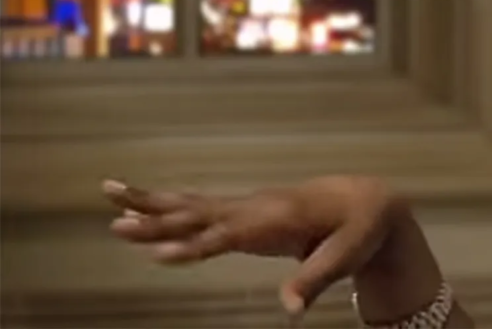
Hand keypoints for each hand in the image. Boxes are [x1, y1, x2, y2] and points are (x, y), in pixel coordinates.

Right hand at [102, 176, 401, 315]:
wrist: (369, 201)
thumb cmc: (360, 229)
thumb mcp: (347, 256)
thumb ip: (315, 280)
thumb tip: (290, 311)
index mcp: (280, 216)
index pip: (229, 234)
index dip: (195, 245)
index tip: (158, 253)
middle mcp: (258, 206)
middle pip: (199, 213)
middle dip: (156, 219)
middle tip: (114, 222)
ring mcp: (250, 206)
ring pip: (193, 204)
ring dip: (151, 201)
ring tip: (109, 191)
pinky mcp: (246, 213)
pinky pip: (201, 208)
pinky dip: (169, 205)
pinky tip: (143, 208)